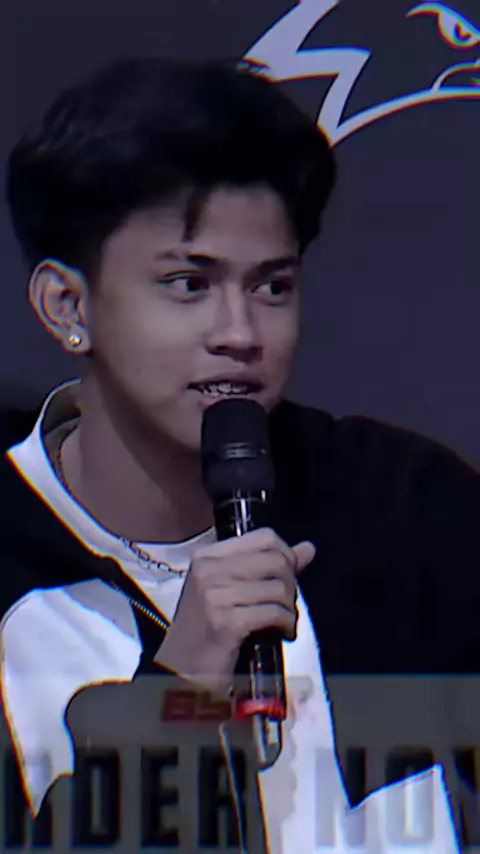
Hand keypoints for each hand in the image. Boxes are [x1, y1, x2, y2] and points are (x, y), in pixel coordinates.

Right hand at [154, 527, 315, 696]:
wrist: (181, 671)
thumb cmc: (207, 630)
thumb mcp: (232, 591)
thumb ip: (269, 568)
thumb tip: (308, 548)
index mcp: (208, 557)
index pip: (265, 538)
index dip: (287, 555)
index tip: (290, 577)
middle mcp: (208, 570)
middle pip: (275, 561)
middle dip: (291, 585)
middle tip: (286, 606)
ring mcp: (214, 595)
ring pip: (278, 588)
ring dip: (289, 609)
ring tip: (283, 623)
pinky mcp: (225, 622)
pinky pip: (274, 612)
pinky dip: (286, 624)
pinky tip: (282, 634)